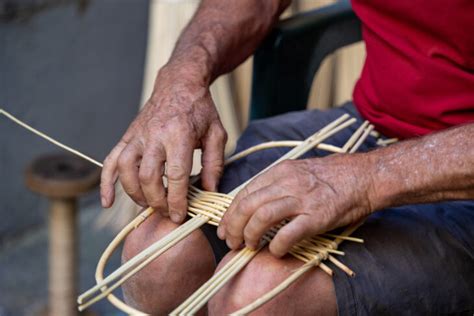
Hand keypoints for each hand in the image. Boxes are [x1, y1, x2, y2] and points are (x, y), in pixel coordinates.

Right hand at [100, 62, 226, 222]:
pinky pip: (110, 161)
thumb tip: (209, 191)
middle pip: (148, 177)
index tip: (180, 215)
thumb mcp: (216, 134)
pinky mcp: (127, 137)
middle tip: (168, 212)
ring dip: (136, 194)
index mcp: (178, 135)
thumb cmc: (200, 110)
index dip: (177, 199)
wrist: (179, 84)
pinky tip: (108, 201)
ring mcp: (137, 136)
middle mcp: (154, 136)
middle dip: (158, 201)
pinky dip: (106, 183)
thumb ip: (215, 164)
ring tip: (149, 204)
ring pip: (127, 171)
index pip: (176, 175)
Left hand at [217, 154, 377, 256]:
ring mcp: (302, 199)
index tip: (224, 227)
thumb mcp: (298, 172)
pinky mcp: (317, 217)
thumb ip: (276, 185)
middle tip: (231, 241)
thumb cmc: (331, 177)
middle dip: (233, 226)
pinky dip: (276, 245)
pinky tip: (275, 251)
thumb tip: (253, 205)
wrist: (364, 177)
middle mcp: (287, 183)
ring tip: (249, 246)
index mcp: (280, 171)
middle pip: (248, 205)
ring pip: (261, 217)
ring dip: (249, 235)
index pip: (244, 192)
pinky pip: (288, 233)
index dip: (229, 213)